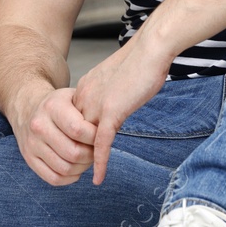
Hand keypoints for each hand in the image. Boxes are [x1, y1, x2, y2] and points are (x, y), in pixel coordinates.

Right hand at [10, 86, 96, 186]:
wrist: (28, 108)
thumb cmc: (59, 104)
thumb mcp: (74, 97)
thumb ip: (90, 111)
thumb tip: (108, 132)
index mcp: (52, 107)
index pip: (78, 130)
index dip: (95, 138)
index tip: (102, 136)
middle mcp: (38, 126)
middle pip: (73, 153)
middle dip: (91, 155)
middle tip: (97, 150)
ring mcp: (31, 144)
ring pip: (64, 168)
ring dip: (82, 168)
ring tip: (87, 159)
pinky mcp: (29, 159)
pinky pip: (53, 178)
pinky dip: (70, 178)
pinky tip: (76, 169)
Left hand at [72, 38, 169, 184]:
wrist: (150, 48)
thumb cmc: (142, 59)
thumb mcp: (118, 77)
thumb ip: (112, 92)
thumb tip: (118, 100)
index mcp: (85, 87)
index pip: (74, 120)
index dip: (78, 137)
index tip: (82, 150)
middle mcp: (85, 97)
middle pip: (75, 132)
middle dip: (78, 151)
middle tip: (82, 169)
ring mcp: (96, 105)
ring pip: (85, 141)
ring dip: (87, 160)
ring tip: (88, 176)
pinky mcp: (111, 112)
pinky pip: (101, 144)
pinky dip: (100, 163)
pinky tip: (98, 178)